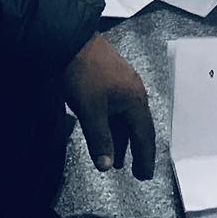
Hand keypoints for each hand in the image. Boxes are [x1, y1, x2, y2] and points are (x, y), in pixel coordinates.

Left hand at [64, 35, 155, 177]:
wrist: (72, 41)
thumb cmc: (84, 76)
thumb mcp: (90, 111)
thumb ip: (100, 139)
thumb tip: (106, 166)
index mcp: (135, 99)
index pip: (145, 135)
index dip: (145, 157)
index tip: (144, 176)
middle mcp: (134, 92)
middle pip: (138, 127)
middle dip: (136, 150)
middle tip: (135, 171)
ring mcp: (123, 84)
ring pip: (126, 119)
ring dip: (122, 139)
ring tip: (115, 159)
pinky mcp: (111, 79)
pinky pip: (118, 110)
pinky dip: (114, 126)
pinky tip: (105, 133)